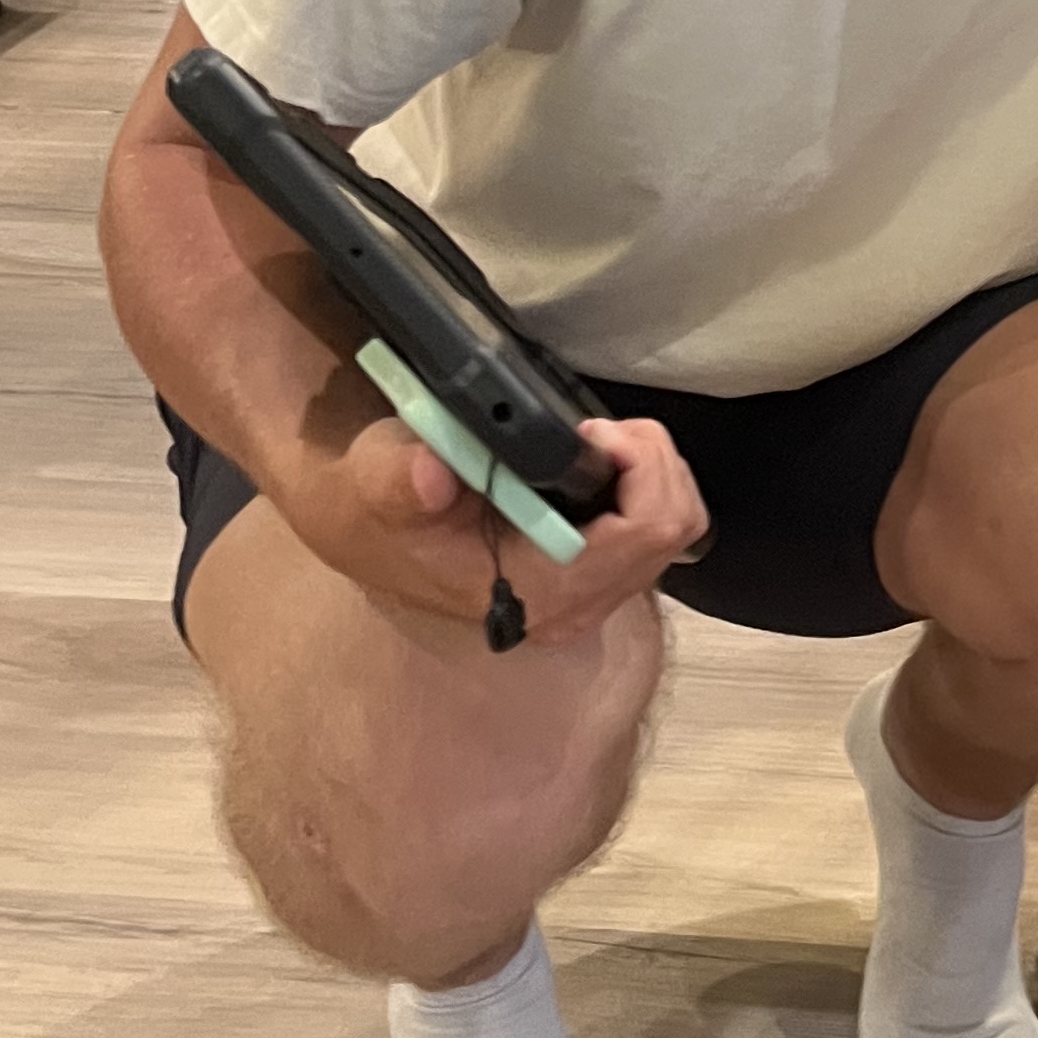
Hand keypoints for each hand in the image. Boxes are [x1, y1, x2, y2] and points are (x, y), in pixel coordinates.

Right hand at [276, 408, 707, 651]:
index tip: (586, 430)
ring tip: (592, 443)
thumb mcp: (374, 479)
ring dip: (649, 471)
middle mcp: (573, 607)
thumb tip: (433, 475)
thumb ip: (402, 478)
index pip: (646, 532)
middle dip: (650, 460)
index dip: (639, 465)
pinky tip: (593, 466)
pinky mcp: (591, 581)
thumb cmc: (373, 505)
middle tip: (593, 430)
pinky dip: (641, 487)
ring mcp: (587, 599)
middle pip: (675, 527)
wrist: (361, 531)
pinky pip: (654, 532)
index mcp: (535, 590)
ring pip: (676, 528)